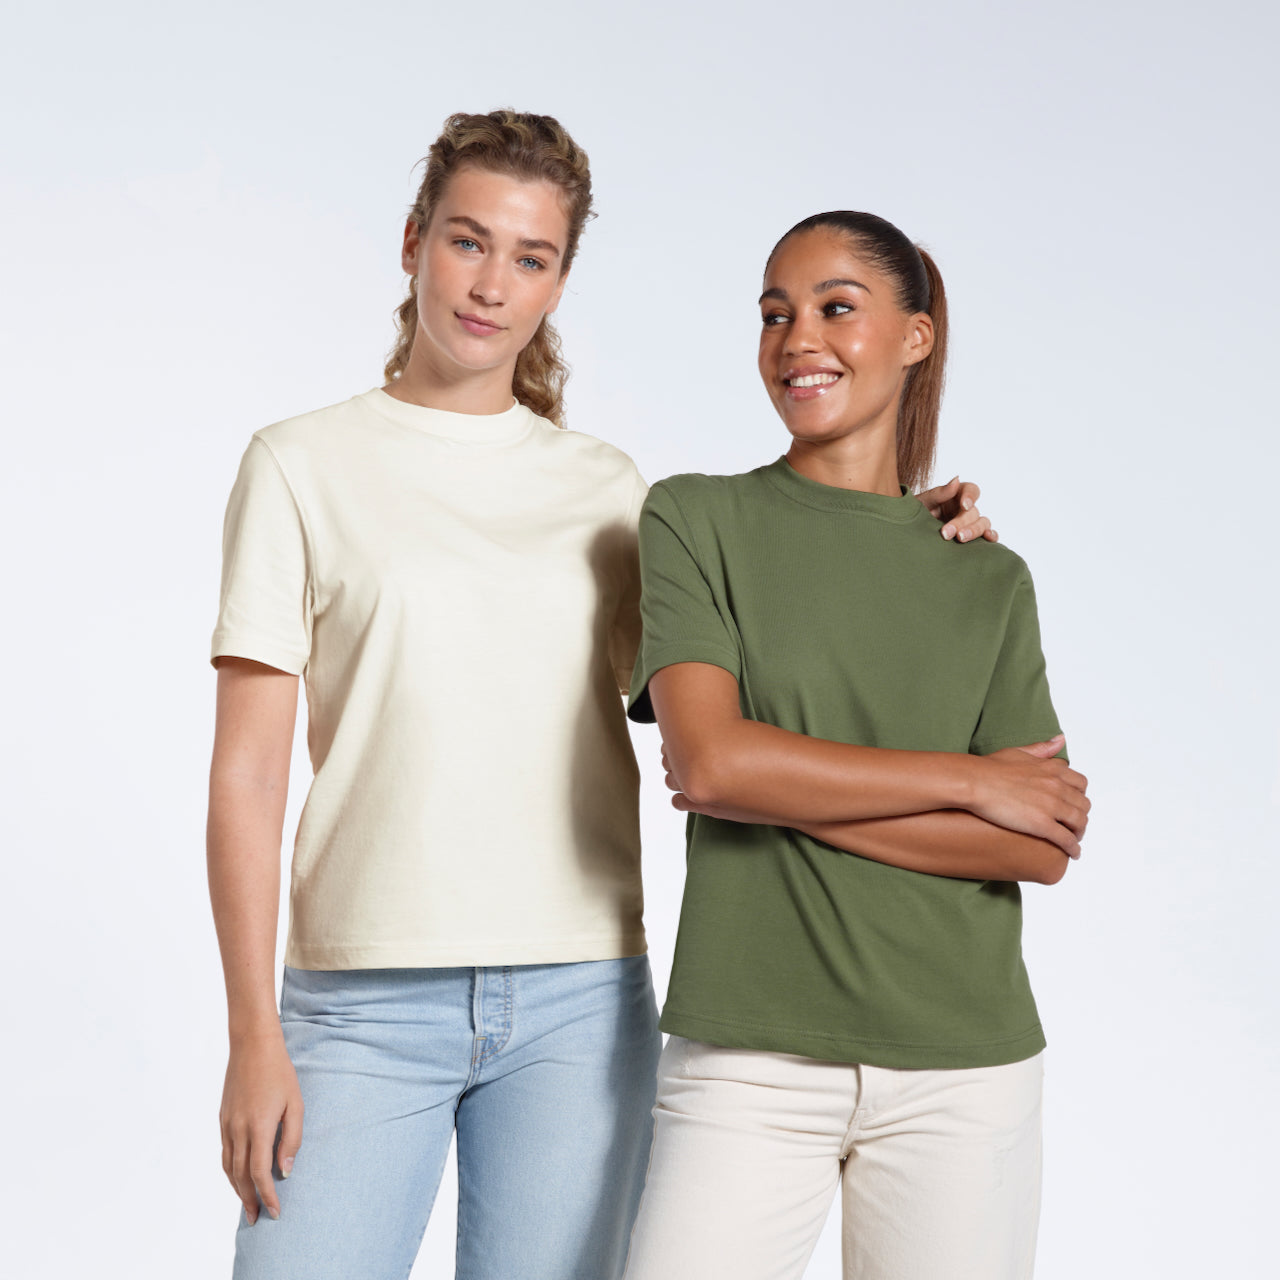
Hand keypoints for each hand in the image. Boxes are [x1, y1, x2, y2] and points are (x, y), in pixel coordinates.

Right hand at [220, 1032, 302, 1223]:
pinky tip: (238, 1177)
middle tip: (257, 1219)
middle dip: (249, 1200)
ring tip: (247, 1205)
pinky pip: (224, 1153)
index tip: (275, 1212)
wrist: (252, 1046)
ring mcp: (227, 1125)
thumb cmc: (280, 1073)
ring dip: (237, 1190)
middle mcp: (238, 1130)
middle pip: (240, 1176)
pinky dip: (230, 1171)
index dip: (267, 1195)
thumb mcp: (295, 1104)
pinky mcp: (222, 1119)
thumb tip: (285, 1171)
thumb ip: (292, 1139)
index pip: (259, 1173)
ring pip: (228, 1168)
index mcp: (259, 1127)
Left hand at [917, 477, 997, 542]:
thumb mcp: (922, 502)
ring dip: (973, 531)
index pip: (971, 490)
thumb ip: (939, 493)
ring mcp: (970, 523)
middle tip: (946, 533)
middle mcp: (965, 509)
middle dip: (960, 522)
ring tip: (960, 538)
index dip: (970, 496)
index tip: (965, 505)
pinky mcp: (972, 538)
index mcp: (955, 495)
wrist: (909, 535)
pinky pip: (988, 536)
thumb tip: (956, 480)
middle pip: (973, 512)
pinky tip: (988, 539)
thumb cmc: (914, 514)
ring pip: (983, 524)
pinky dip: (992, 536)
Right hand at [970, 735, 1089, 856]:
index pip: (1080, 784)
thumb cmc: (989, 768)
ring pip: (1079, 823)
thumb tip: (1060, 739)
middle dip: (1080, 816)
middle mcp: (1057, 786)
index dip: (1078, 796)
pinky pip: (1066, 839)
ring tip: (1073, 840)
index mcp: (1052, 769)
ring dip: (1079, 832)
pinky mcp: (1042, 824)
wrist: (974, 781)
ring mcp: (1051, 806)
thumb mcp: (1019, 752)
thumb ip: (1041, 748)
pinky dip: (1074, 848)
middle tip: (1072, 825)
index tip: (1072, 804)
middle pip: (1083, 805)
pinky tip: (1073, 853)